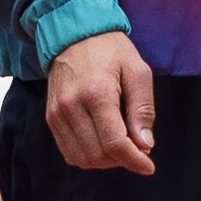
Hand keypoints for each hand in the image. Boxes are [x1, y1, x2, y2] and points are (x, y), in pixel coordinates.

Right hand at [44, 28, 156, 174]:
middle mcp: (72, 107)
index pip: (115, 144)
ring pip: (82, 159)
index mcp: (97, 94)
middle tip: (137, 148)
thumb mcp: (138, 72)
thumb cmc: (111, 51)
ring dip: (105, 161)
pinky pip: (69, 152)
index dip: (134, 161)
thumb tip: (145, 145)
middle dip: (122, 160)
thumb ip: (143, 110)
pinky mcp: (51, 118)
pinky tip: (103, 143)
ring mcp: (57, 114)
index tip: (149, 166)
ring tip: (120, 144)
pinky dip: (88, 156)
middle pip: (98, 156)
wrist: (74, 34)